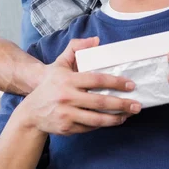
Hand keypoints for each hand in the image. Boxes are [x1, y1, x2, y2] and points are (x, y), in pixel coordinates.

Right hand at [20, 37, 141, 135]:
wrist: (31, 113)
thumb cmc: (50, 85)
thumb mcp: (59, 64)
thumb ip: (75, 48)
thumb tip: (96, 40)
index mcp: (67, 80)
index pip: (96, 79)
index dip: (116, 82)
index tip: (130, 85)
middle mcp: (67, 97)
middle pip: (100, 101)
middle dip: (122, 104)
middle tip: (137, 105)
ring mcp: (67, 114)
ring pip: (97, 119)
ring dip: (116, 118)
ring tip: (128, 115)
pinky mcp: (67, 128)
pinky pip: (90, 127)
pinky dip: (102, 125)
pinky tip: (113, 120)